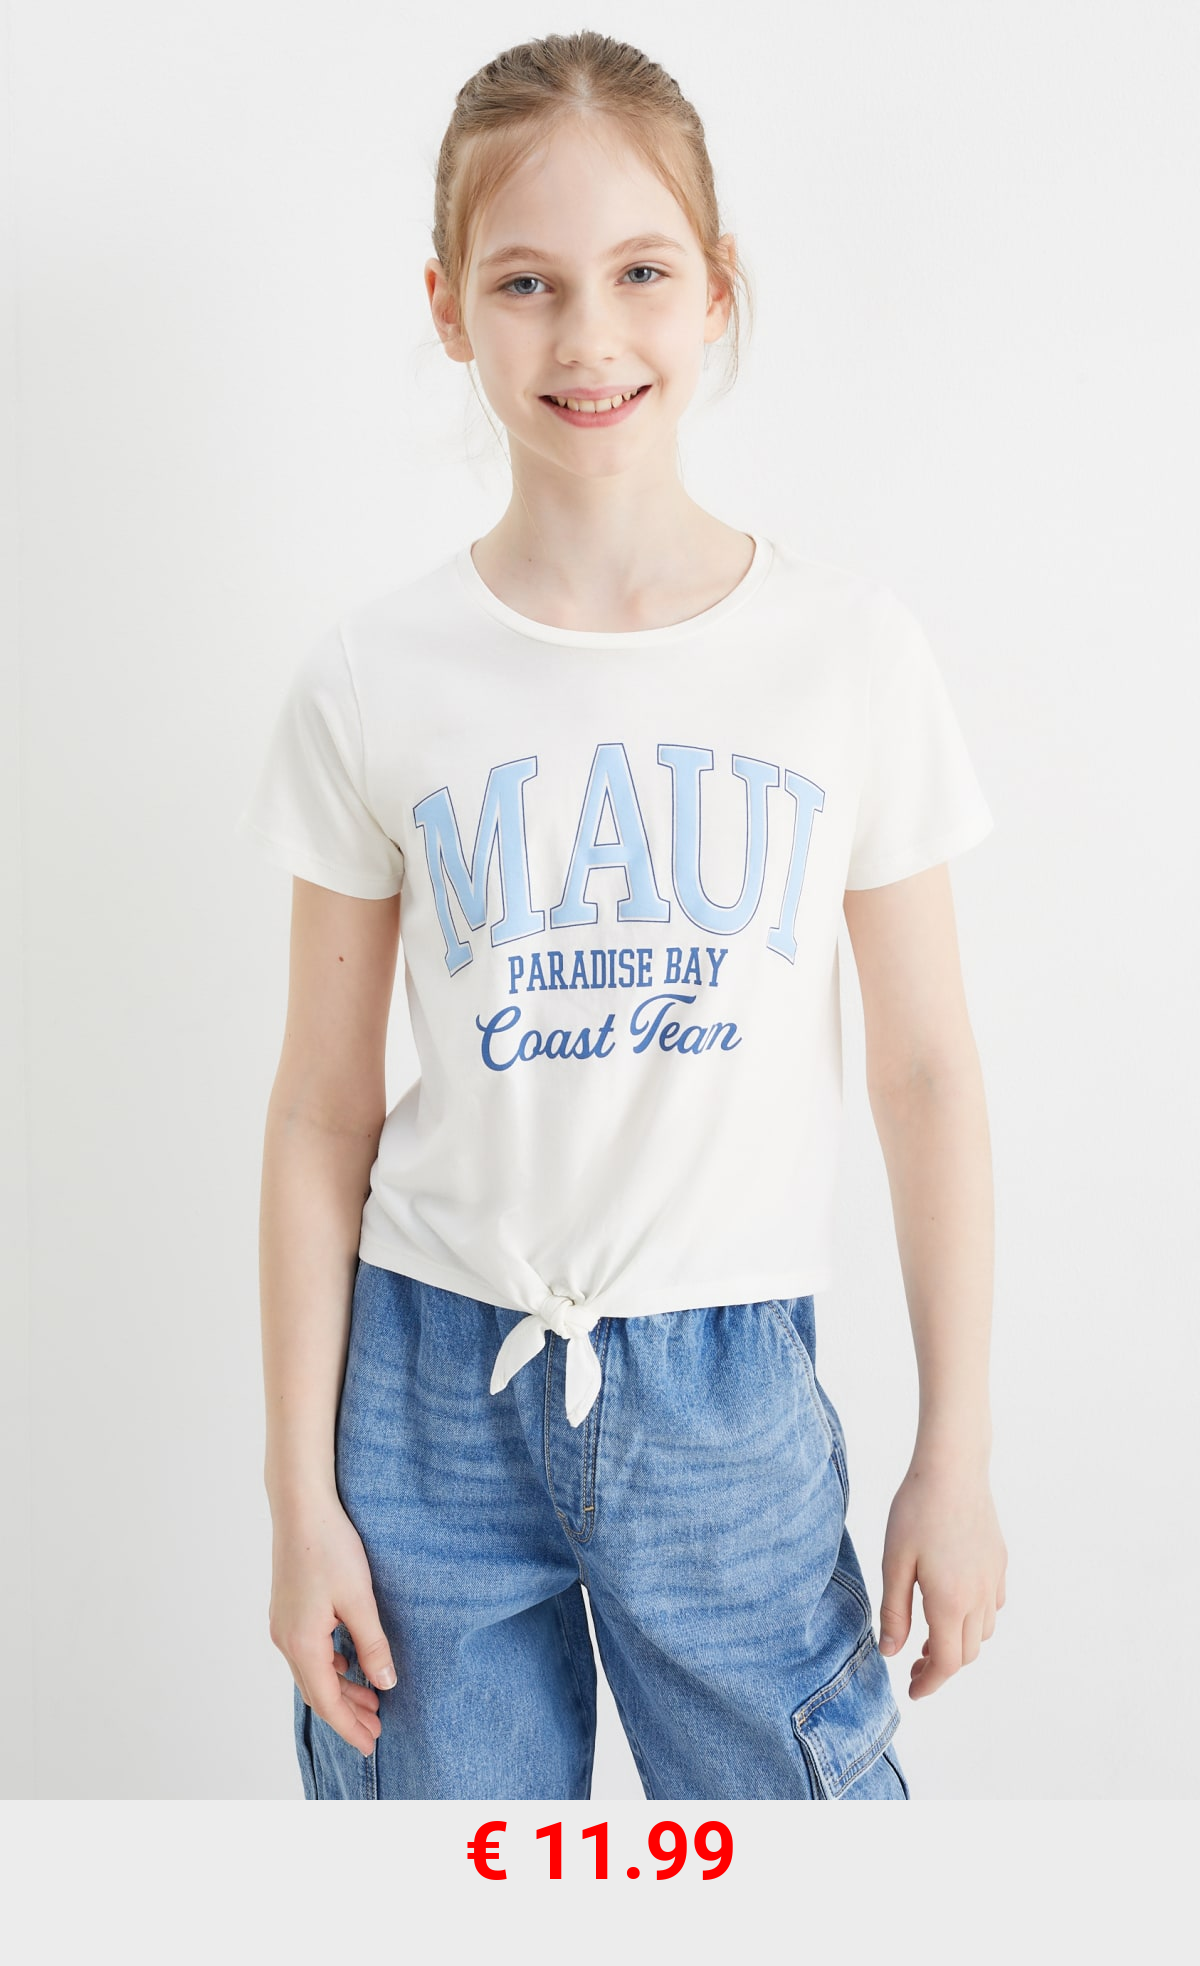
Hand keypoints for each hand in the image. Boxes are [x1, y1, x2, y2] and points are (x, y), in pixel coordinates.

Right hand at [267, 1488, 397, 1757]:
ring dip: (340, 1690)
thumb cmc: (330, 1548)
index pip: (327, 1701)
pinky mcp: (288, 1611)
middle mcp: (286, 1640)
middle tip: (378, 1729)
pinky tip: (351, 1663)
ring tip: (373, 1700)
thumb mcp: (359, 1599)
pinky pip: (309, 1653)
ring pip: (313, 1672)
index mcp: (302, 1643)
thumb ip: (373, 1644)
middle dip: (347, 1714)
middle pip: (318, 1691)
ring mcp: (284, 1625)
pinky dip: (331, 1667)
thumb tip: (386, 1684)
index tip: (371, 1745)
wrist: (301, 1508)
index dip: (349, 1727)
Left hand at [877, 1452, 1006, 1699]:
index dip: (930, 1683)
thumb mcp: (894, 1562)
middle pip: (968, 1652)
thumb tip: (890, 1653)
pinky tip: (955, 1604)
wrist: (953, 1467)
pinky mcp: (999, 1560)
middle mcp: (979, 1596)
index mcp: (950, 1601)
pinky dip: (976, 1618)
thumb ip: (894, 1611)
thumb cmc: (916, 1510)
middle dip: (942, 1667)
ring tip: (931, 1637)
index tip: (913, 1691)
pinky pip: (994, 1604)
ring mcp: (993, 1578)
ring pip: (984, 1631)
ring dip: (960, 1643)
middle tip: (914, 1666)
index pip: (947, 1662)